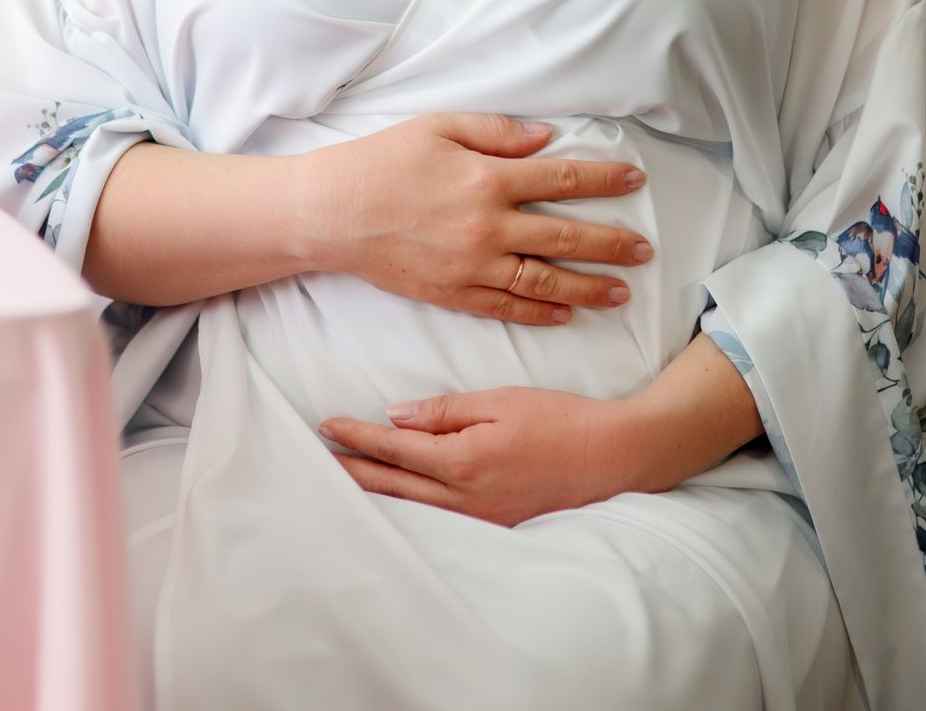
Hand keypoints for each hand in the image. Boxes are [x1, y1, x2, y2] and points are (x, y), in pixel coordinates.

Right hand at [301, 112, 655, 326]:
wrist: (331, 213)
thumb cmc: (381, 161)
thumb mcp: (439, 127)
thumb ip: (496, 133)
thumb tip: (545, 139)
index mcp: (487, 178)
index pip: (561, 180)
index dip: (603, 181)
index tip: (634, 182)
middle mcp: (487, 227)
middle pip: (565, 238)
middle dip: (611, 245)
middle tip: (645, 251)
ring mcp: (471, 266)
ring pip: (544, 281)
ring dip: (587, 288)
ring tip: (620, 293)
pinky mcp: (452, 294)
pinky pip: (506, 307)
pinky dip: (540, 311)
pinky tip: (565, 312)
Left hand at [316, 386, 636, 526]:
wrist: (609, 456)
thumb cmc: (558, 419)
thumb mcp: (499, 401)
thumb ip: (445, 410)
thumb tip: (396, 415)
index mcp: (463, 460)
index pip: (395, 448)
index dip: (357, 437)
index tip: (326, 426)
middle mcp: (464, 497)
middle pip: (393, 484)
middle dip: (352, 470)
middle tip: (316, 459)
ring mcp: (479, 518)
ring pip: (411, 507)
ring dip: (374, 491)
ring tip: (343, 480)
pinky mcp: (494, 525)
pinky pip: (437, 518)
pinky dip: (407, 507)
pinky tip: (394, 501)